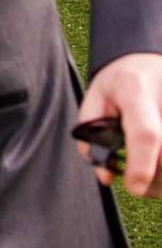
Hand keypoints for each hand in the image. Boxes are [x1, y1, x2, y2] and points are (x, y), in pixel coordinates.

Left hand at [82, 53, 161, 194]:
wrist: (148, 61)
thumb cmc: (120, 81)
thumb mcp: (96, 98)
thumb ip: (93, 135)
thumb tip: (105, 176)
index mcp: (136, 91)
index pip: (147, 134)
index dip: (142, 166)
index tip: (132, 186)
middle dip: (152, 181)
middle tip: (135, 181)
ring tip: (148, 174)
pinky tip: (159, 166)